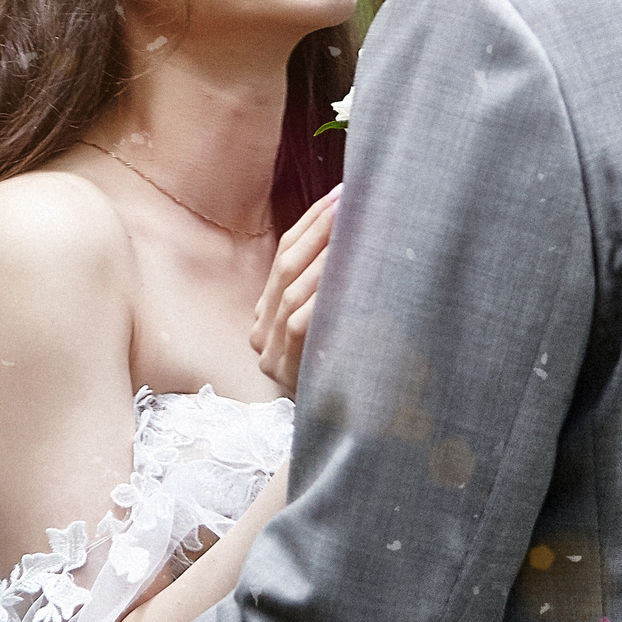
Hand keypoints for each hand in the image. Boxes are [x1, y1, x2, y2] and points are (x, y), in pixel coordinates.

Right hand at [252, 184, 339, 391]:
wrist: (358, 428)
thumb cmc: (356, 369)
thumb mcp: (338, 318)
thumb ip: (332, 282)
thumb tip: (354, 222)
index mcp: (269, 316)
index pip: (284, 255)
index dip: (311, 223)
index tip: (341, 193)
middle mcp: (263, 334)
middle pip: (286, 268)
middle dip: (319, 229)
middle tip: (350, 200)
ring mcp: (271, 356)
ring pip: (292, 292)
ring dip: (325, 254)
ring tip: (353, 225)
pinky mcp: (287, 374)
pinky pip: (301, 323)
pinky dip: (322, 292)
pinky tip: (347, 269)